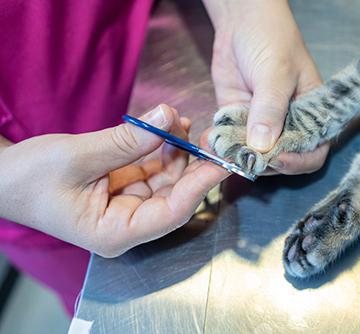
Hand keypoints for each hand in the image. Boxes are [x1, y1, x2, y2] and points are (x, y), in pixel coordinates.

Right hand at [0, 105, 228, 256]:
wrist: (1, 176)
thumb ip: (127, 140)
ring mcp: (128, 204)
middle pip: (175, 195)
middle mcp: (128, 222)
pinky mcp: (124, 185)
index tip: (223, 161)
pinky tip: (169, 126)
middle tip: (210, 134)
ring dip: (177, 149)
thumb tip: (167, 116)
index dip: (200, 185)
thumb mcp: (78, 157)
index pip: (172, 212)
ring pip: (167, 178)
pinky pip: (152, 167)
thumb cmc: (28, 178)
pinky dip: (162, 147)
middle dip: (193, 163)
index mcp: (116, 232)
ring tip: (180, 119)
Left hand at [203, 0, 329, 174]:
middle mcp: (288, 124)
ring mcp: (262, 123)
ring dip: (238, 156)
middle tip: (245, 157)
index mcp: (311, 115)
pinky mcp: (238, 118)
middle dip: (263, 161)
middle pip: (281, 158)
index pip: (313, 151)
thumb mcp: (276, 74)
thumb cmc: (272, 40)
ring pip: (253, 153)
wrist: (241, 21)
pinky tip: (212, 142)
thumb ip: (270, 110)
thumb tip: (262, 147)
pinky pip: (232, 139)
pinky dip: (222, 144)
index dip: (297, 161)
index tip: (276, 159)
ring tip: (224, 150)